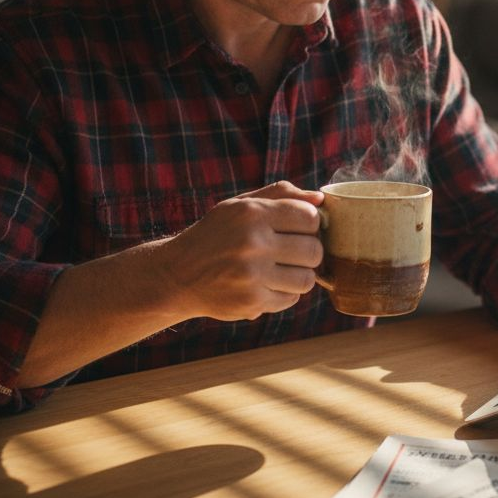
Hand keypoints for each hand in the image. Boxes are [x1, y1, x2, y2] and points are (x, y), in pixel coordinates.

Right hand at [155, 181, 324, 321]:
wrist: (177, 274)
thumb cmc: (217, 235)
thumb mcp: (240, 205)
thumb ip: (281, 195)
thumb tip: (320, 200)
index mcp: (252, 213)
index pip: (309, 217)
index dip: (309, 224)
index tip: (298, 229)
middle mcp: (252, 242)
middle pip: (314, 250)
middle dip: (308, 252)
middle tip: (292, 253)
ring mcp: (251, 274)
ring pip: (307, 278)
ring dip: (299, 276)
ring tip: (281, 270)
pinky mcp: (251, 301)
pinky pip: (290, 299)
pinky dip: (284, 294)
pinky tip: (267, 285)